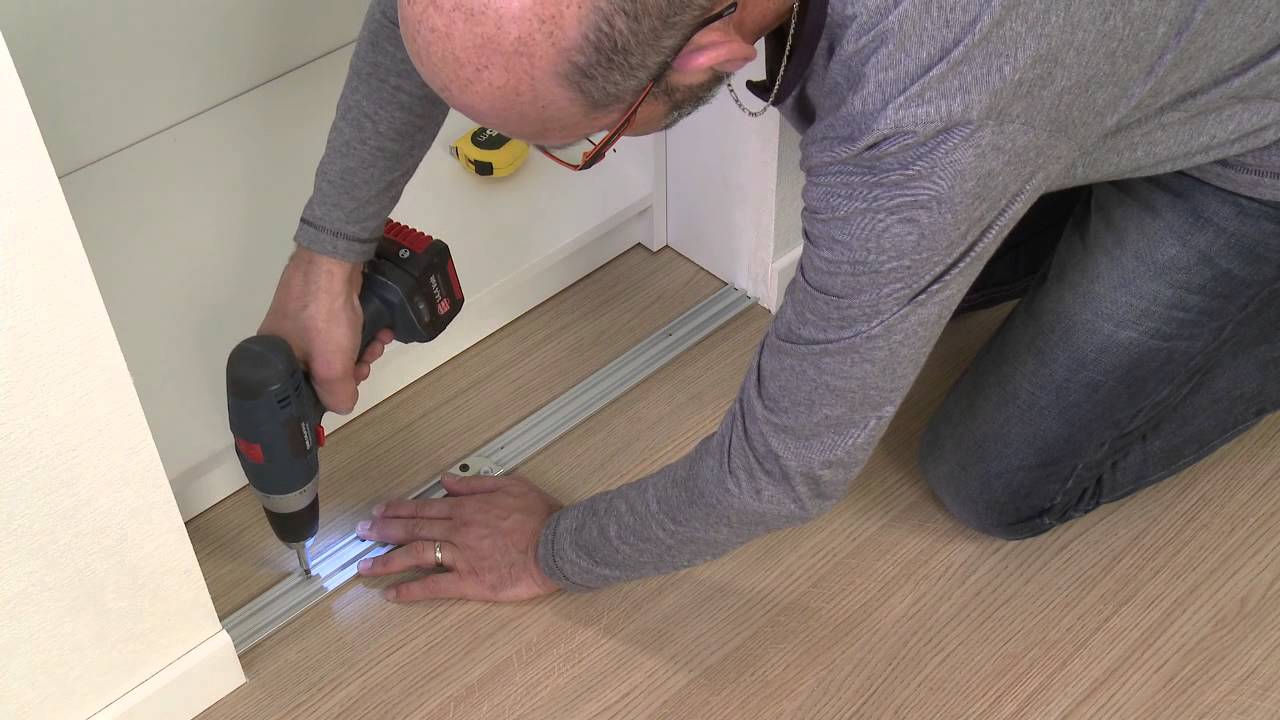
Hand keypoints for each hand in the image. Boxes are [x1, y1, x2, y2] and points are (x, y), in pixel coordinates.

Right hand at [259, 247, 393, 412]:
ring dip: (362, 351)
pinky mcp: (321, 305)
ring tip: (377, 344)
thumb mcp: (331, 366)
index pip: (298, 390)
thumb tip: (343, 404)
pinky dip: (362, 333)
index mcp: (273, 357)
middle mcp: (284, 339)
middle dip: (350, 370)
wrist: (332, 260)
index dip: (327, 393)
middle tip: (365, 365)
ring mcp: (302, 320)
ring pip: (335, 349)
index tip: (348, 388)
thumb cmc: (323, 316)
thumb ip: (337, 394)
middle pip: (320, 370)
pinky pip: (341, 329)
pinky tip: (379, 330)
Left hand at [355, 473, 562, 601]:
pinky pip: (435, 587)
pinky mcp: (471, 582)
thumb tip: (447, 481)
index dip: (398, 509)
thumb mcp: (511, 485)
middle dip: (382, 531)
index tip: (379, 511)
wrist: (559, 545)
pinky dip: (411, 590)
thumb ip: (475, 483)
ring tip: (365, 566)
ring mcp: (462, 557)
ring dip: (387, 560)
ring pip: (416, 555)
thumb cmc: (541, 516)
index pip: (424, 508)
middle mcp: (458, 530)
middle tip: (361, 534)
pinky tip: (391, 594)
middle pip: (413, 529)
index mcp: (467, 508)